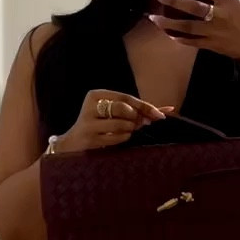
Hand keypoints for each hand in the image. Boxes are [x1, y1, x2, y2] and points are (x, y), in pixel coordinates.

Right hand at [55, 88, 170, 154]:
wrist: (72, 144)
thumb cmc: (98, 126)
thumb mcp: (112, 113)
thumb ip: (135, 110)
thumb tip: (166, 110)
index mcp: (95, 95)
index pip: (126, 98)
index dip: (144, 106)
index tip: (160, 115)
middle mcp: (90, 106)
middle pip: (125, 110)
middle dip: (137, 119)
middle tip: (141, 125)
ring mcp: (88, 123)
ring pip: (123, 124)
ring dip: (130, 130)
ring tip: (125, 131)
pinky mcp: (90, 139)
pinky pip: (117, 138)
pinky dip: (123, 138)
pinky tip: (117, 138)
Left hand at [150, 0, 239, 76]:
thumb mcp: (239, 3)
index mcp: (228, 1)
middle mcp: (220, 15)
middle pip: (191, 6)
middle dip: (171, 0)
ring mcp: (215, 31)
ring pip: (187, 26)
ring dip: (169, 23)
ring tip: (154, 18)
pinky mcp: (213, 45)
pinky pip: (192, 41)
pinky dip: (179, 38)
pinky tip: (169, 34)